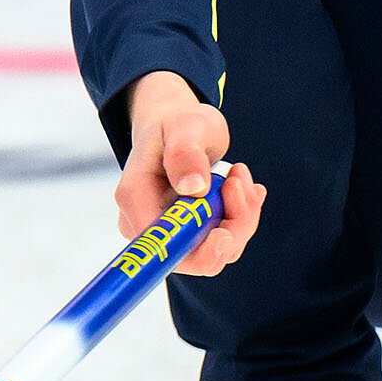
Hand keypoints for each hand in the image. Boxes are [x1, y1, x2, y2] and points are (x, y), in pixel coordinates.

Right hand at [117, 70, 262, 276]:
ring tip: (240, 175)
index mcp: (136, 199)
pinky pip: (226, 240)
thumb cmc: (175, 124)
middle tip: (240, 182)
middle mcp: (149, 223)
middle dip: (231, 226)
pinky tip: (245, 187)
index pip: (161, 247)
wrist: (177, 127)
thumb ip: (185, 153)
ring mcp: (171, 232)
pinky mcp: (192, 234)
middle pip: (196, 256)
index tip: (224, 233)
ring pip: (218, 250)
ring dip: (242, 215)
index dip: (196, 253)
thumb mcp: (183, 126)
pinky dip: (243, 215)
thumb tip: (194, 187)